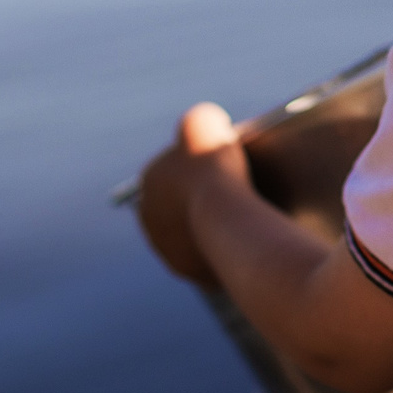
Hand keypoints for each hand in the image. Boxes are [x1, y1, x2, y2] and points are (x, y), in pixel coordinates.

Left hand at [134, 103, 247, 287]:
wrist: (227, 217)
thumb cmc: (214, 167)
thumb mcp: (203, 122)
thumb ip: (198, 120)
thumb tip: (203, 124)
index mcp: (147, 183)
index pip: (173, 169)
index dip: (198, 165)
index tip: (222, 163)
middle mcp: (150, 220)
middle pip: (180, 204)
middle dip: (200, 198)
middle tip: (235, 188)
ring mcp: (168, 250)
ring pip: (193, 233)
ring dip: (209, 226)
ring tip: (244, 214)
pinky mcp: (190, 272)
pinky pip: (208, 257)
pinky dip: (222, 249)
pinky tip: (242, 238)